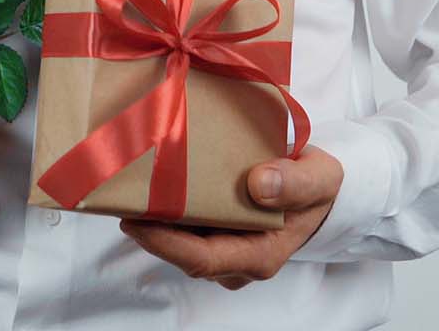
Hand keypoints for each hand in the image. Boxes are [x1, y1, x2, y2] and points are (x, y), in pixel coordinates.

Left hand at [119, 145, 343, 289]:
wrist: (319, 186)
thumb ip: (296, 183)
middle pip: (181, 252)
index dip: (165, 245)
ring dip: (152, 217)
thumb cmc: (318, 185)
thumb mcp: (320, 178)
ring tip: (126, 183)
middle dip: (148, 228)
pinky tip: (148, 181)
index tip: (134, 220)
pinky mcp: (214, 231)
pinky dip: (164, 208)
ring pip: (178, 239)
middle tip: (118, 193)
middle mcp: (236, 259)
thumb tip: (259, 184)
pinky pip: (183, 226)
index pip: (203, 259)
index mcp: (260, 255)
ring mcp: (223, 247)